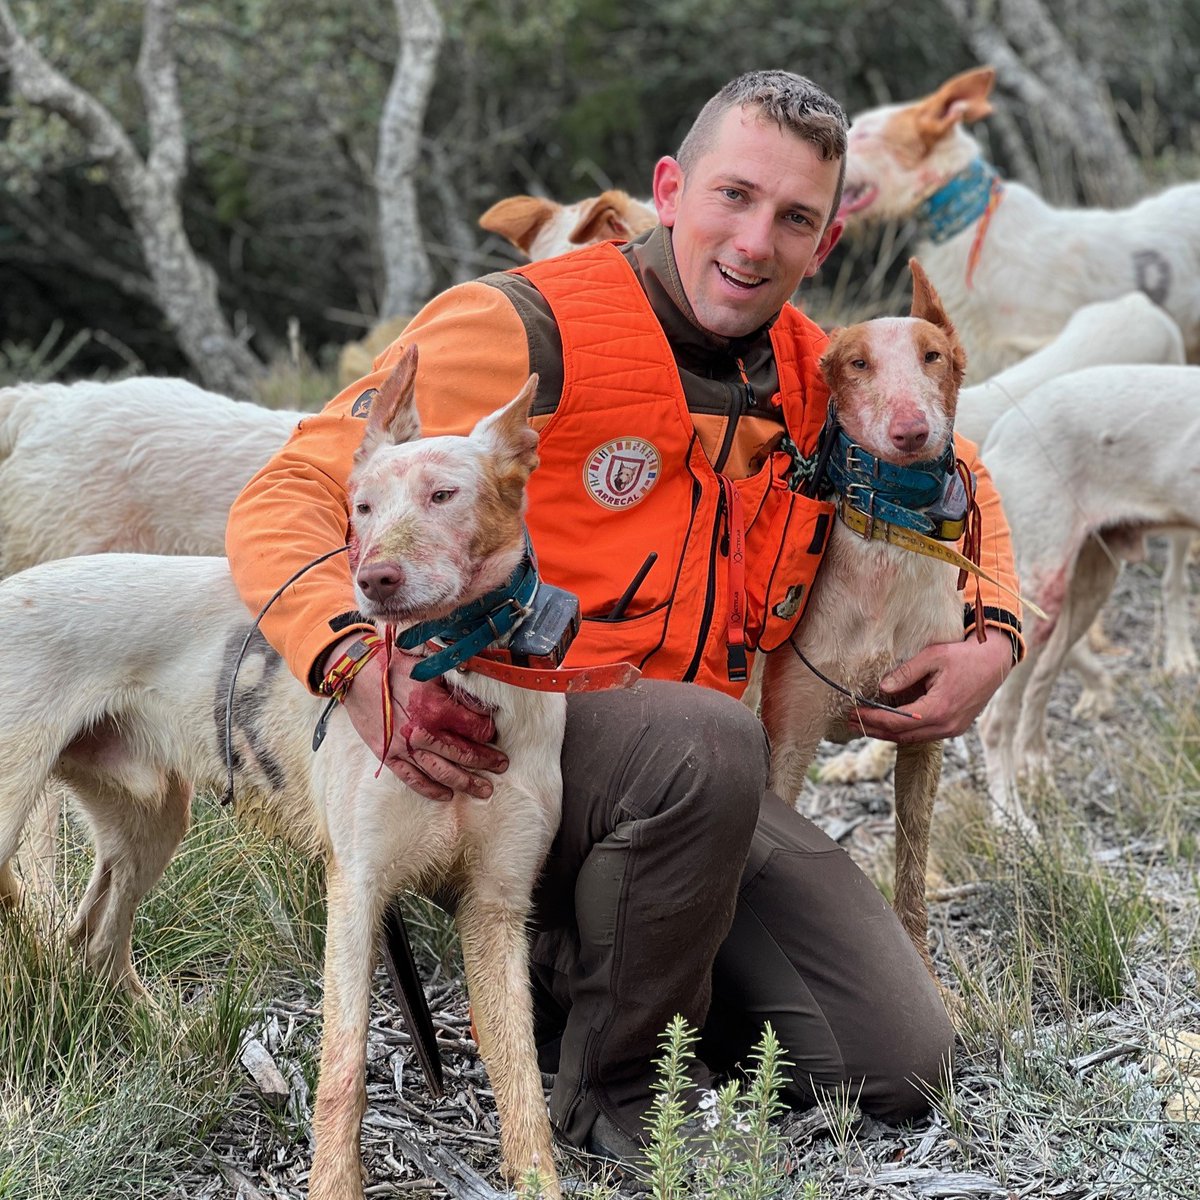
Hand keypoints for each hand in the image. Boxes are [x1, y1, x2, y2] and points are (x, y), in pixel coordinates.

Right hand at [326, 634, 507, 799]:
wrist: (355, 675)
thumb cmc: (394, 667)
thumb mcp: (431, 670)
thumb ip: (457, 690)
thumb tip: (483, 706)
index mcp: (435, 708)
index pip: (474, 728)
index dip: (488, 732)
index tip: (494, 735)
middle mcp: (422, 732)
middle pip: (463, 754)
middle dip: (486, 762)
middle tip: (502, 766)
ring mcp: (404, 747)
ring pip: (442, 772)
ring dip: (466, 783)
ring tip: (484, 790)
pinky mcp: (388, 755)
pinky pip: (413, 779)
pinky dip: (431, 790)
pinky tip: (447, 795)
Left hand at [848, 629, 1015, 742]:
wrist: (995, 661)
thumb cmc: (964, 655)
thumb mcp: (932, 657)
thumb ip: (905, 674)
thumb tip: (881, 688)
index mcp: (939, 709)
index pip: (896, 721)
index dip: (872, 718)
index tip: (853, 713)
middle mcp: (945, 725)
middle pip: (901, 736)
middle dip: (873, 730)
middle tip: (850, 722)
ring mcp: (952, 729)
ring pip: (912, 739)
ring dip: (886, 733)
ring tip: (864, 725)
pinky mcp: (955, 728)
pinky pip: (923, 734)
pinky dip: (903, 731)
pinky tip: (888, 723)